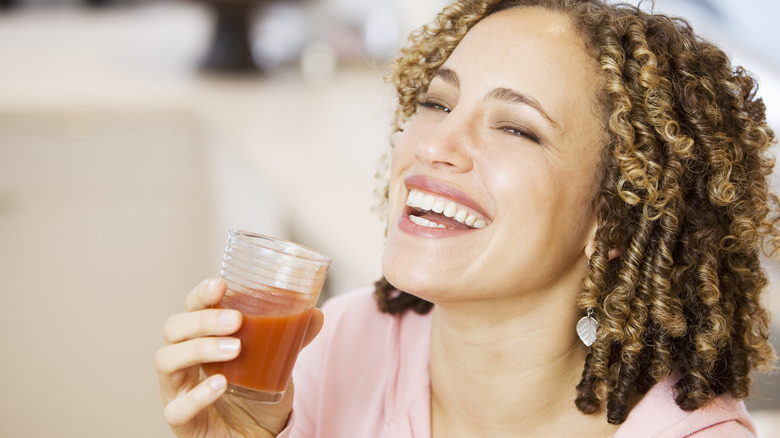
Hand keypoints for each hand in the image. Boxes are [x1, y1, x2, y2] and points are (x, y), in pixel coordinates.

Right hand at [154, 278, 323, 436]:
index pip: (190, 308)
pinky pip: (177, 407)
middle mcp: (181, 362)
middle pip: (174, 329)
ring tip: (235, 349)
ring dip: (200, 349)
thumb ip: (291, 338)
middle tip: (236, 320)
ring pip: (166, 361)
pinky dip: (198, 394)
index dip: (201, 294)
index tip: (221, 284)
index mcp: (199, 339)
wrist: (254, 437)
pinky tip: (220, 384)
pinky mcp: (181, 422)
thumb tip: (315, 314)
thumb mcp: (274, 362)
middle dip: (203, 320)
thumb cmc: (254, 395)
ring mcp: (177, 391)